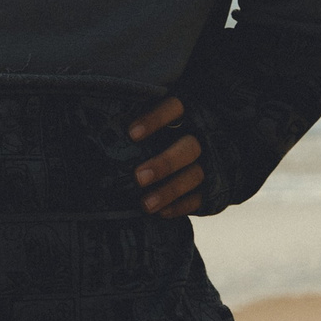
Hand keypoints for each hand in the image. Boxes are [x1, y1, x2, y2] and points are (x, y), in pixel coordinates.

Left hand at [126, 95, 205, 217]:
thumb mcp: (166, 116)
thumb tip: (104, 129)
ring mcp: (212, 160)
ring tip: (146, 204)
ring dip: (170, 190)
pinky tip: (161, 213)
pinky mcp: (215, 185)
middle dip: (164, 163)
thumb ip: (145, 121)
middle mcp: (203, 134)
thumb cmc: (171, 128)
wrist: (215, 144)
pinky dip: (181, 206)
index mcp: (190, 110)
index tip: (131, 134)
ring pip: (195, 175)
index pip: (175, 107)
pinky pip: (201, 197)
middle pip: (188, 147)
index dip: (156, 119)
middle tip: (138, 177)